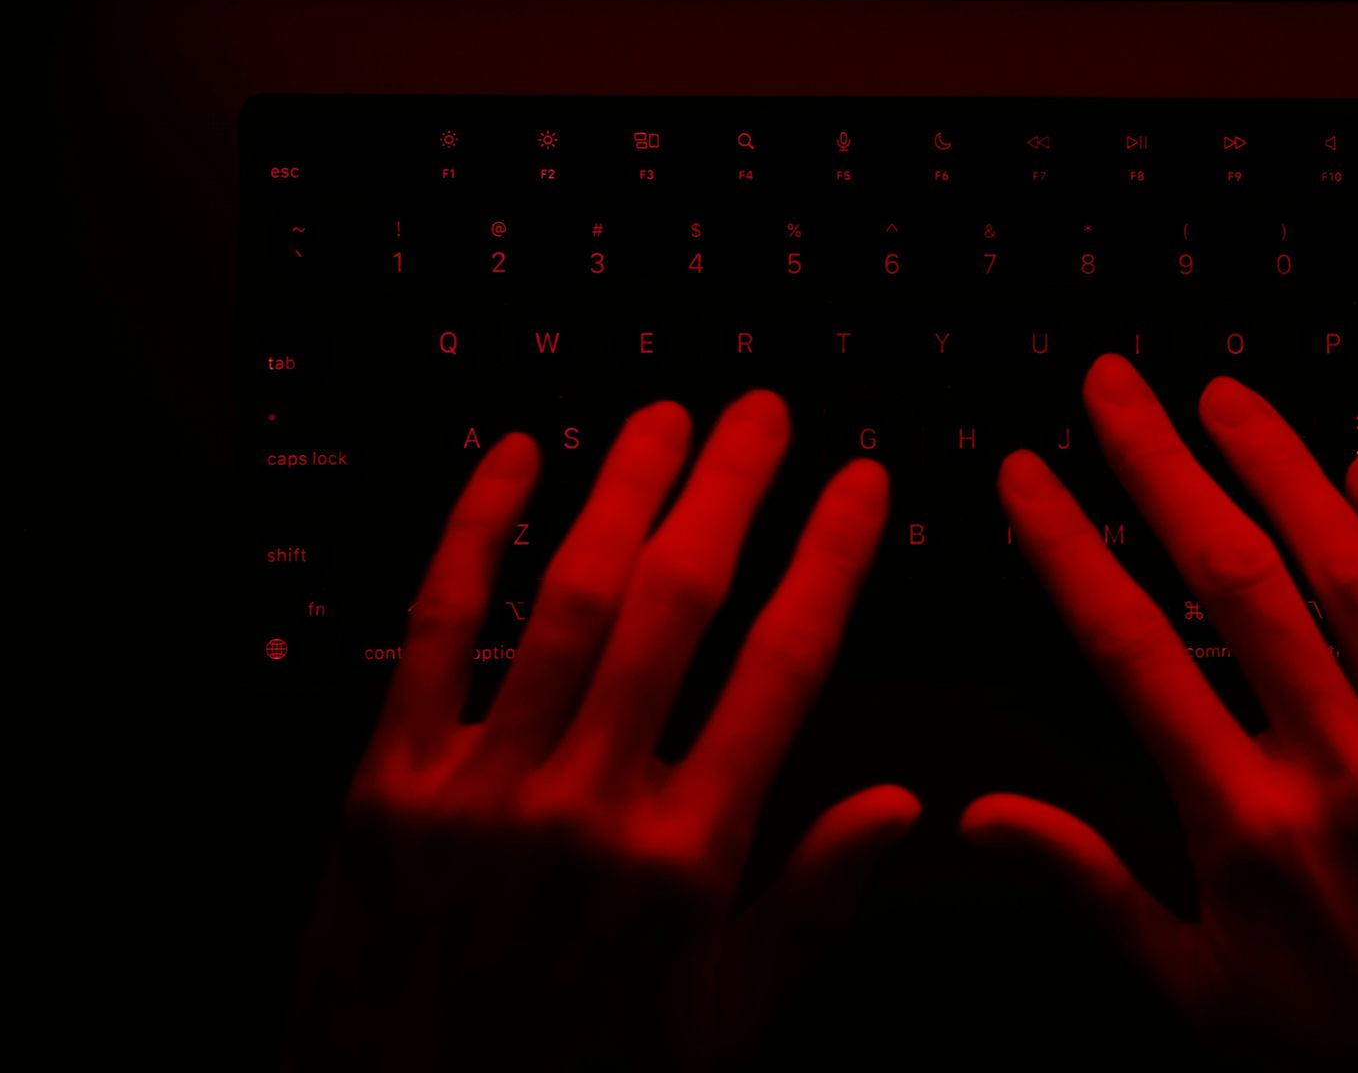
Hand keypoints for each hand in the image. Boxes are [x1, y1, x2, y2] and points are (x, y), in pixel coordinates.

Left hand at [286, 393, 918, 1069]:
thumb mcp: (722, 1021)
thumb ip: (814, 903)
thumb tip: (900, 808)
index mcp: (686, 859)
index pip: (783, 667)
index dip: (830, 558)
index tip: (858, 487)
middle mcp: (591, 803)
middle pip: (680, 603)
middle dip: (731, 489)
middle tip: (761, 414)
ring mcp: (484, 785)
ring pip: (571, 596)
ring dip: (624, 489)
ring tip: (665, 418)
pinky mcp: (388, 783)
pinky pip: (435, 630)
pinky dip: (473, 536)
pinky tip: (512, 465)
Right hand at [965, 356, 1357, 1071]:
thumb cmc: (1339, 1065)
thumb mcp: (1191, 993)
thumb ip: (1087, 885)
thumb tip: (983, 816)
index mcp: (1246, 830)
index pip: (1133, 650)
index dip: (1070, 546)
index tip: (1032, 476)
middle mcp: (1342, 775)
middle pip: (1240, 582)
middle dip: (1165, 466)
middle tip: (1120, 386)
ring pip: (1357, 578)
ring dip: (1287, 472)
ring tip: (1231, 398)